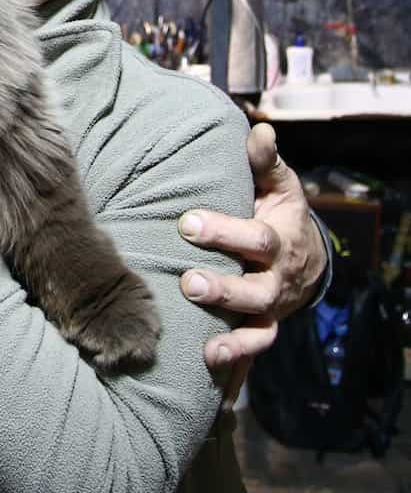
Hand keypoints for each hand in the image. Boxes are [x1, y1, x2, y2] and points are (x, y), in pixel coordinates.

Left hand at [178, 123, 325, 396]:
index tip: (187, 222)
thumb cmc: (276, 209)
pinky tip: (208, 363)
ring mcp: (271, 307)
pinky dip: (236, 359)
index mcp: (278, 237)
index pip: (256, 237)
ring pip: (257, 324)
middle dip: (224, 287)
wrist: (304, 255)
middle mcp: (276, 277)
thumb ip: (264, 161)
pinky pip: (253, 348)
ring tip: (205, 344)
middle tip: (189, 282)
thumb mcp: (278, 184)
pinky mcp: (261, 327)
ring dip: (232, 334)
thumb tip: (258, 128)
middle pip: (256, 287)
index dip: (224, 230)